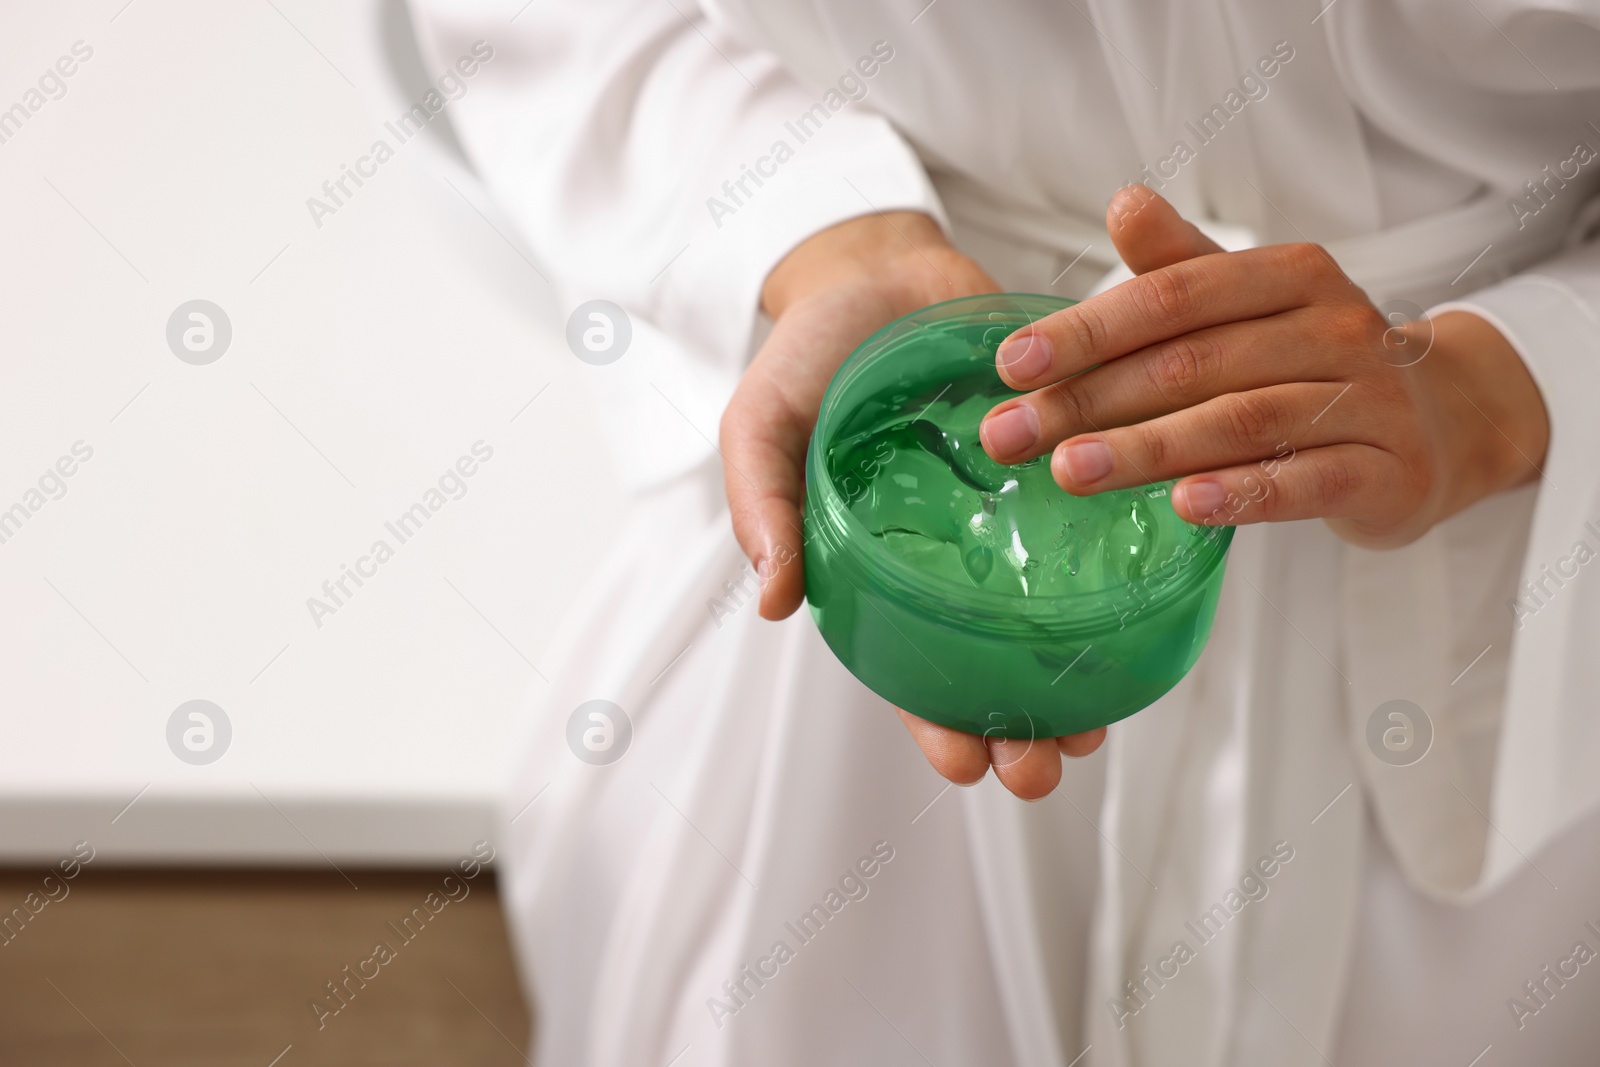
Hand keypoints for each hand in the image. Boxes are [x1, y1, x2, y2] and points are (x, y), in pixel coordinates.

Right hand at [721, 211, 1107, 798]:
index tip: (971, 766)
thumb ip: (765, 504)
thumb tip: (772, 603)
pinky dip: (1125, 567)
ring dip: (1077, 674)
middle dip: (1021, 727)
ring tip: (1100, 714)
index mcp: (882, 568)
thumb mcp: (764, 423)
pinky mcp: (1070, 460)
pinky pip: (1102, 525)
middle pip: (991, 665)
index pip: (909, 670)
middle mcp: (957, 557)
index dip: (937, 724)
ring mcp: (1016, 516)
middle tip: (1048, 762)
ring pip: (1054, 617)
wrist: (880, 266)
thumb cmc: (810, 355)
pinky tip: (1151, 602)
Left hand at [978, 185, 1549, 547]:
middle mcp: (1335, 327)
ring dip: (1148, 448)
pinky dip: (1242, 492)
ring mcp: (1367, 400)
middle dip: (1090, 400)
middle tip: (1013, 435)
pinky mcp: (1385, 471)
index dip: (1088, 331)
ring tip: (1070, 470)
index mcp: (1292, 275)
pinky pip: (1307, 481)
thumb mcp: (1249, 302)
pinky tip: (1182, 504)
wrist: (1439, 424)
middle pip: (1193, 363)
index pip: (1174, 296)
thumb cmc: (1313, 360)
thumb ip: (1180, 266)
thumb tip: (1120, 203)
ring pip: (1241, 421)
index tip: (1011, 366)